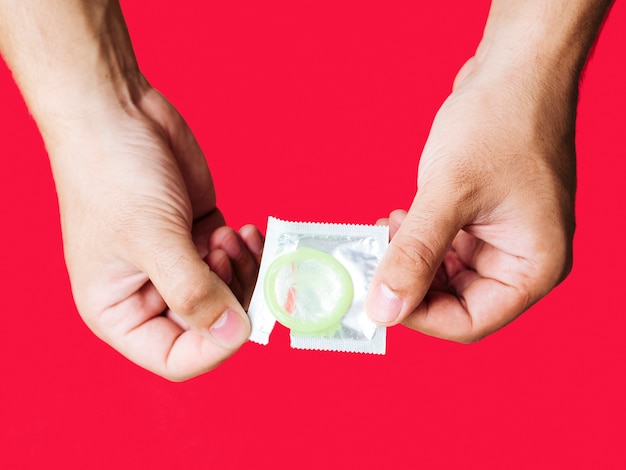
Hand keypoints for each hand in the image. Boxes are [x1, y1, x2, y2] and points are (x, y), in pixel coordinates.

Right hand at [49, 84, 261, 379]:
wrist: (116, 114)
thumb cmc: (112, 175)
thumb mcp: (153, 240)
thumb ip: (194, 292)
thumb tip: (234, 332)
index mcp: (119, 311)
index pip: (175, 358)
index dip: (213, 346)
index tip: (239, 317)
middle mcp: (150, 295)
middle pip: (211, 326)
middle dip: (233, 296)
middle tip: (229, 256)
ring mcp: (179, 265)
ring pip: (231, 294)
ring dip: (244, 271)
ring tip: (229, 235)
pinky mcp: (200, 237)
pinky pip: (238, 262)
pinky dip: (249, 251)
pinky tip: (245, 229)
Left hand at [366, 54, 576, 341]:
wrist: (516, 69)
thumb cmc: (502, 122)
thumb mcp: (449, 193)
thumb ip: (415, 254)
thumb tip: (384, 309)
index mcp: (534, 266)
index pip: (471, 323)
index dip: (420, 317)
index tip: (376, 298)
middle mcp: (523, 260)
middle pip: (456, 302)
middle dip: (409, 284)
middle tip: (371, 264)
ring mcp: (502, 240)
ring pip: (445, 275)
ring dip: (409, 260)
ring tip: (383, 233)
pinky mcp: (484, 221)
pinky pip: (445, 247)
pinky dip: (417, 240)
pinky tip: (397, 219)